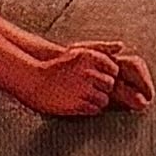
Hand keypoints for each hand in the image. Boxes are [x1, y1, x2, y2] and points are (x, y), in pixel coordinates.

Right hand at [23, 37, 151, 117]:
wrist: (34, 81)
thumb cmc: (57, 67)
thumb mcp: (77, 52)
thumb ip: (102, 48)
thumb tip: (121, 45)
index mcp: (88, 56)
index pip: (113, 68)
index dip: (107, 74)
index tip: (96, 77)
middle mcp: (87, 72)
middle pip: (110, 84)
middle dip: (102, 88)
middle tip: (88, 87)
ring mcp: (83, 89)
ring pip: (104, 99)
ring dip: (96, 100)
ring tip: (82, 95)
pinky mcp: (79, 104)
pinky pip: (95, 110)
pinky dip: (90, 108)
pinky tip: (78, 102)